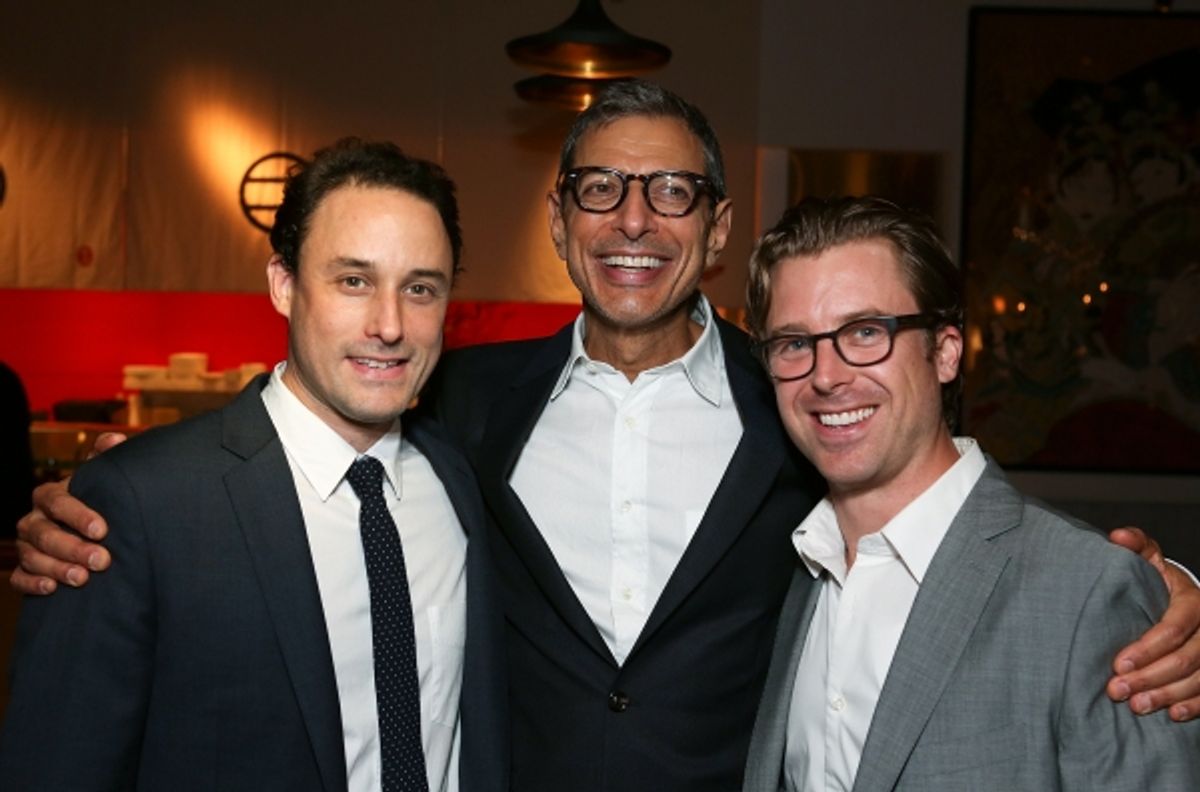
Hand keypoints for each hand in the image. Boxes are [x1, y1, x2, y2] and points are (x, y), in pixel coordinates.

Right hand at [9, 432, 126, 594]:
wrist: (92, 532)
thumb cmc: (99, 501)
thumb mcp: (102, 479)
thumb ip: (106, 459)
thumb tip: (114, 440)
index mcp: (51, 496)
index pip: (58, 502)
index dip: (78, 515)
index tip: (102, 529)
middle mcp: (34, 519)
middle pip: (45, 534)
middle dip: (73, 547)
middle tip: (101, 560)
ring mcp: (27, 545)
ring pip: (32, 557)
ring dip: (57, 568)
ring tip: (82, 578)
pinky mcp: (25, 568)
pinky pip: (20, 577)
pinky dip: (33, 583)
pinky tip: (51, 589)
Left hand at [1106, 527, 1199, 721]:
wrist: (1185, 601)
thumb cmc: (1160, 582)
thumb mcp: (1150, 560)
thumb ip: (1136, 546)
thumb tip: (1117, 537)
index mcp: (1194, 600)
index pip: (1174, 628)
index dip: (1148, 648)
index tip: (1118, 663)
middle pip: (1186, 659)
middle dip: (1151, 677)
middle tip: (1118, 691)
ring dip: (1169, 696)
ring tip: (1137, 706)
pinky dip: (1194, 706)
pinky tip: (1173, 715)